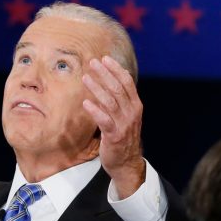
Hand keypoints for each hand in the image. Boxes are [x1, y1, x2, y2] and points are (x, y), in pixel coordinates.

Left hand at [82, 56, 145, 198]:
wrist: (126, 162)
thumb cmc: (122, 138)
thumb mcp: (124, 117)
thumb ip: (118, 101)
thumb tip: (107, 83)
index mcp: (135, 105)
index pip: (127, 82)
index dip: (116, 69)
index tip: (105, 58)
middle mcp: (132, 112)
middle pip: (117, 88)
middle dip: (104, 74)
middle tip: (92, 63)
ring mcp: (124, 124)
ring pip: (110, 101)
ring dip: (97, 88)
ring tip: (85, 78)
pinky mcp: (114, 135)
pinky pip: (104, 120)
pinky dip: (95, 110)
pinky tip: (85, 103)